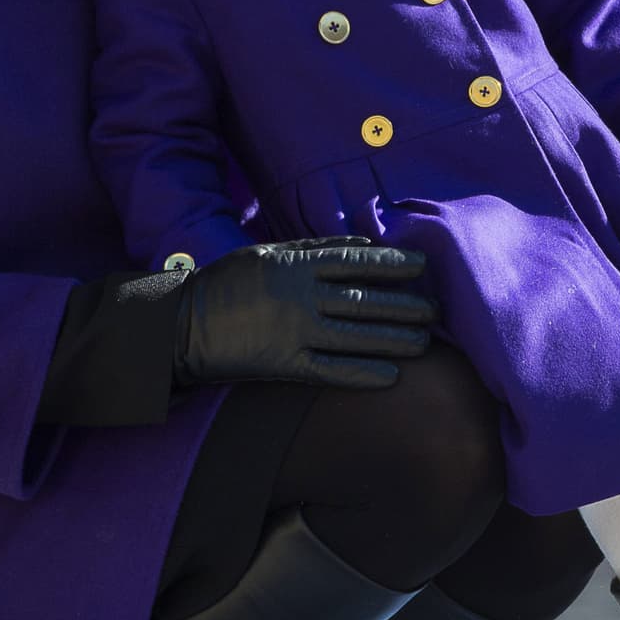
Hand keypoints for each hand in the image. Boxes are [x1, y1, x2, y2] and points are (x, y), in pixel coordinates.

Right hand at [174, 240, 435, 391]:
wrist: (183, 325)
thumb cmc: (229, 282)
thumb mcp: (268, 252)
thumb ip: (316, 248)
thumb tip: (365, 244)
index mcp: (295, 265)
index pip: (356, 262)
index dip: (392, 263)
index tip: (421, 265)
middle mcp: (300, 298)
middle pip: (364, 301)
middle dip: (405, 305)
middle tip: (436, 310)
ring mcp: (293, 334)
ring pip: (356, 337)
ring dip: (395, 340)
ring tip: (424, 342)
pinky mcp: (284, 366)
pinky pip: (331, 371)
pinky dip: (363, 373)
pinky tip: (392, 375)